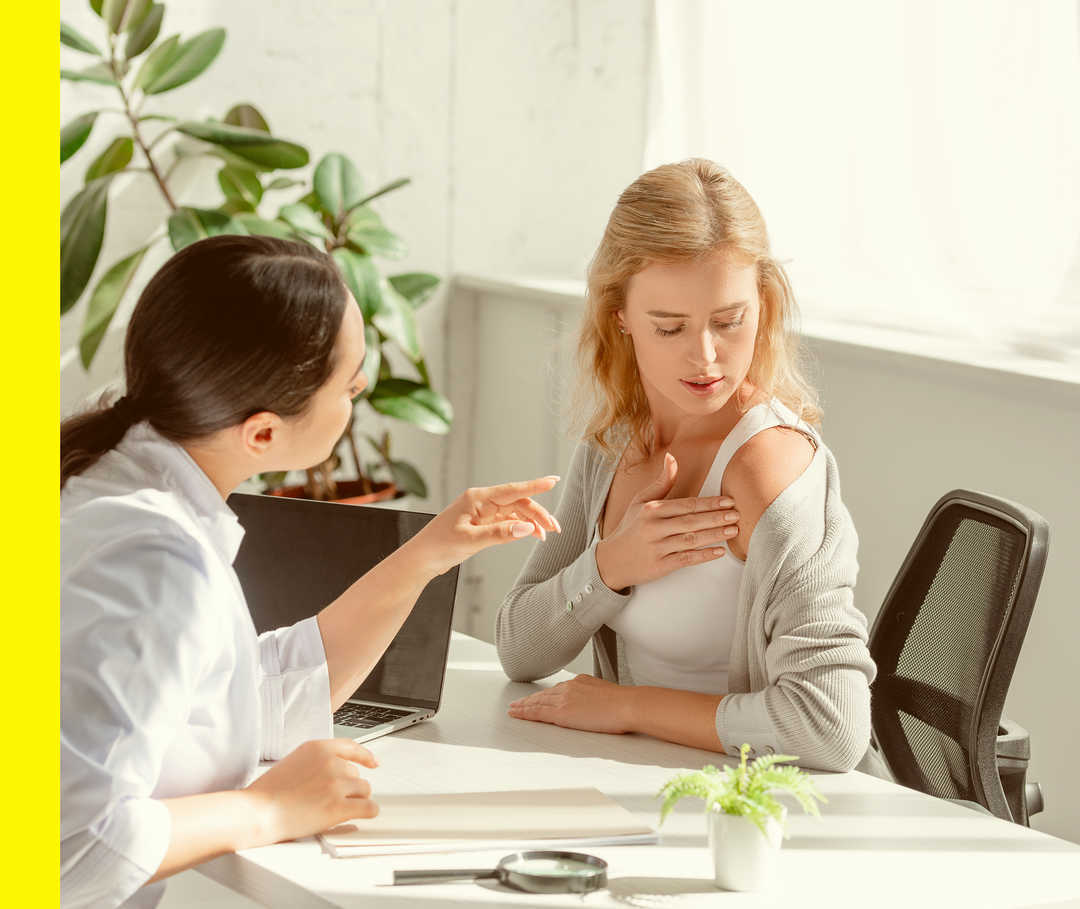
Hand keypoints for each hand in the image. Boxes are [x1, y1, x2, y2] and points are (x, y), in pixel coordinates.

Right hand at [244, 738, 378, 842]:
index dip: (365, 756)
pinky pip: (368, 808)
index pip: (351, 747)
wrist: (258, 811)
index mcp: (319, 748)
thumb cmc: (269, 792)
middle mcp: (331, 762)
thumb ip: (318, 761)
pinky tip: (364, 814)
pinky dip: (369, 812)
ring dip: (355, 800)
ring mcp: (336, 784)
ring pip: (364, 790)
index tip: (373, 763)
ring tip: (332, 808)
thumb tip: (338, 768)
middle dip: (348, 787)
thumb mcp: (295, 761)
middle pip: (357, 774)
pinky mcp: (339, 807)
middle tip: (327, 800)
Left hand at [407, 476, 561, 577]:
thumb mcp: (470, 540)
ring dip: (532, 522)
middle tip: (554, 528)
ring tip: (546, 535)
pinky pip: (509, 522)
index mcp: (477, 498)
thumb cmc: (439, 545)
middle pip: (518, 502)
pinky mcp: (484, 524)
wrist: (422, 558)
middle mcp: (483, 502)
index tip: (553, 481)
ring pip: (516, 512)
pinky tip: (532, 535)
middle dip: (538, 513)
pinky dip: (522, 528)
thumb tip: (526, 528)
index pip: (512, 489)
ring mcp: (484, 513)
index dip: (535, 485)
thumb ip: (499, 533)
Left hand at [508, 674, 632, 734]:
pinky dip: (525, 713)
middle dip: (530, 699)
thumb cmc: (625, 704)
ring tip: (513, 710)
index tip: (538, 697)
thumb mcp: (607, 695)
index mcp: (581, 682)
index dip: (545, 695)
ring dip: (524, 706)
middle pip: (544, 694)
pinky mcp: (561, 712)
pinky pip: (538, 712)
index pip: (558, 689)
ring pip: (538, 702)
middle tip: (517, 703)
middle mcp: (570, 687)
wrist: (627, 705)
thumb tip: (594, 704)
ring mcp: (564, 698)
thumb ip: (595, 697)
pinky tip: (517, 714)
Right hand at [596, 453, 738, 590]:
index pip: (686, 505)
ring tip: (733, 530)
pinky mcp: (660, 566)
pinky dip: (703, 556)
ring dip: (714, 535)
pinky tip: (719, 552)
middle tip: (737, 515)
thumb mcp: (641, 502)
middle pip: (691, 522)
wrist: (612, 560)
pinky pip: (686, 559)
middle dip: (716, 518)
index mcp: (652, 510)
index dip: (709, 503)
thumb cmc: (630, 528)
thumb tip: (671, 457)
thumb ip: (661, 482)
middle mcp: (654, 528)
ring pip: (691, 540)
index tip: (728, 501)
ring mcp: (657, 548)